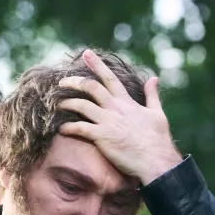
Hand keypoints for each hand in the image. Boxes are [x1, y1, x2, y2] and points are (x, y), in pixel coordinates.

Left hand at [58, 49, 181, 183]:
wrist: (156, 160)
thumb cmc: (158, 140)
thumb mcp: (158, 113)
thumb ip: (152, 95)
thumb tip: (153, 78)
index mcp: (127, 102)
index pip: (110, 78)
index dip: (97, 64)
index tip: (86, 53)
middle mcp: (115, 108)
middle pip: (91, 87)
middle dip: (74, 81)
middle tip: (60, 81)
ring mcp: (108, 121)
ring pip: (81, 105)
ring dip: (67, 103)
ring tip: (56, 105)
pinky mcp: (102, 137)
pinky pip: (80, 128)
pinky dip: (68, 127)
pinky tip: (61, 129)